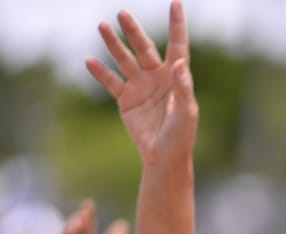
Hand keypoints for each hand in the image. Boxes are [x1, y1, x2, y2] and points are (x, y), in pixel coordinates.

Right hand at [86, 2, 196, 165]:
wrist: (164, 157)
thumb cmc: (181, 135)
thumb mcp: (186, 112)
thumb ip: (183, 88)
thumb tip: (179, 63)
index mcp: (176, 77)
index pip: (177, 45)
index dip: (177, 25)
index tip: (176, 3)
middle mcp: (157, 77)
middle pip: (144, 48)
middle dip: (133, 31)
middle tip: (122, 13)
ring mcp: (140, 86)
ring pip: (125, 59)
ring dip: (113, 44)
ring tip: (102, 26)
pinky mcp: (126, 99)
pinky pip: (111, 81)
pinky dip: (100, 72)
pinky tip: (89, 60)